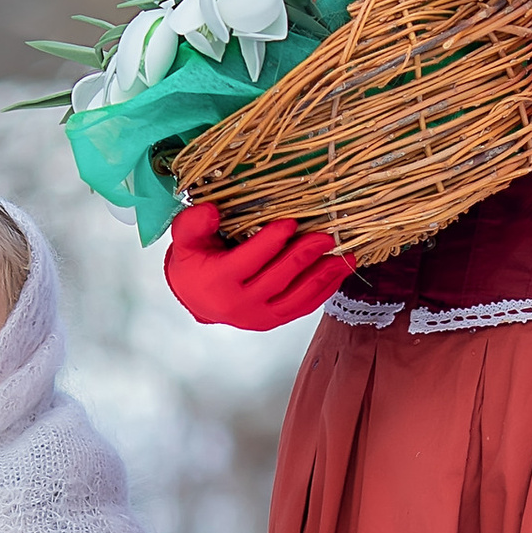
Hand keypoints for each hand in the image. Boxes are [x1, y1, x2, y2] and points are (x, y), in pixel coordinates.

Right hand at [163, 199, 354, 329]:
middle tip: (326, 236)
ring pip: (297, 297)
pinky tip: (338, 274)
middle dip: (304, 255)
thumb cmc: (195, 262)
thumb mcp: (185, 239)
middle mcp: (240, 305)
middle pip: (279, 278)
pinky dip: (324, 291)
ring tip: (345, 257)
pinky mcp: (273, 321)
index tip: (291, 222)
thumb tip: (212, 211)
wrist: (196, 297)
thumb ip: (193, 223)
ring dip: (323, 276)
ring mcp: (259, 317)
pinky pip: (303, 307)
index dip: (271, 241)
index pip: (250, 260)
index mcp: (219, 282)